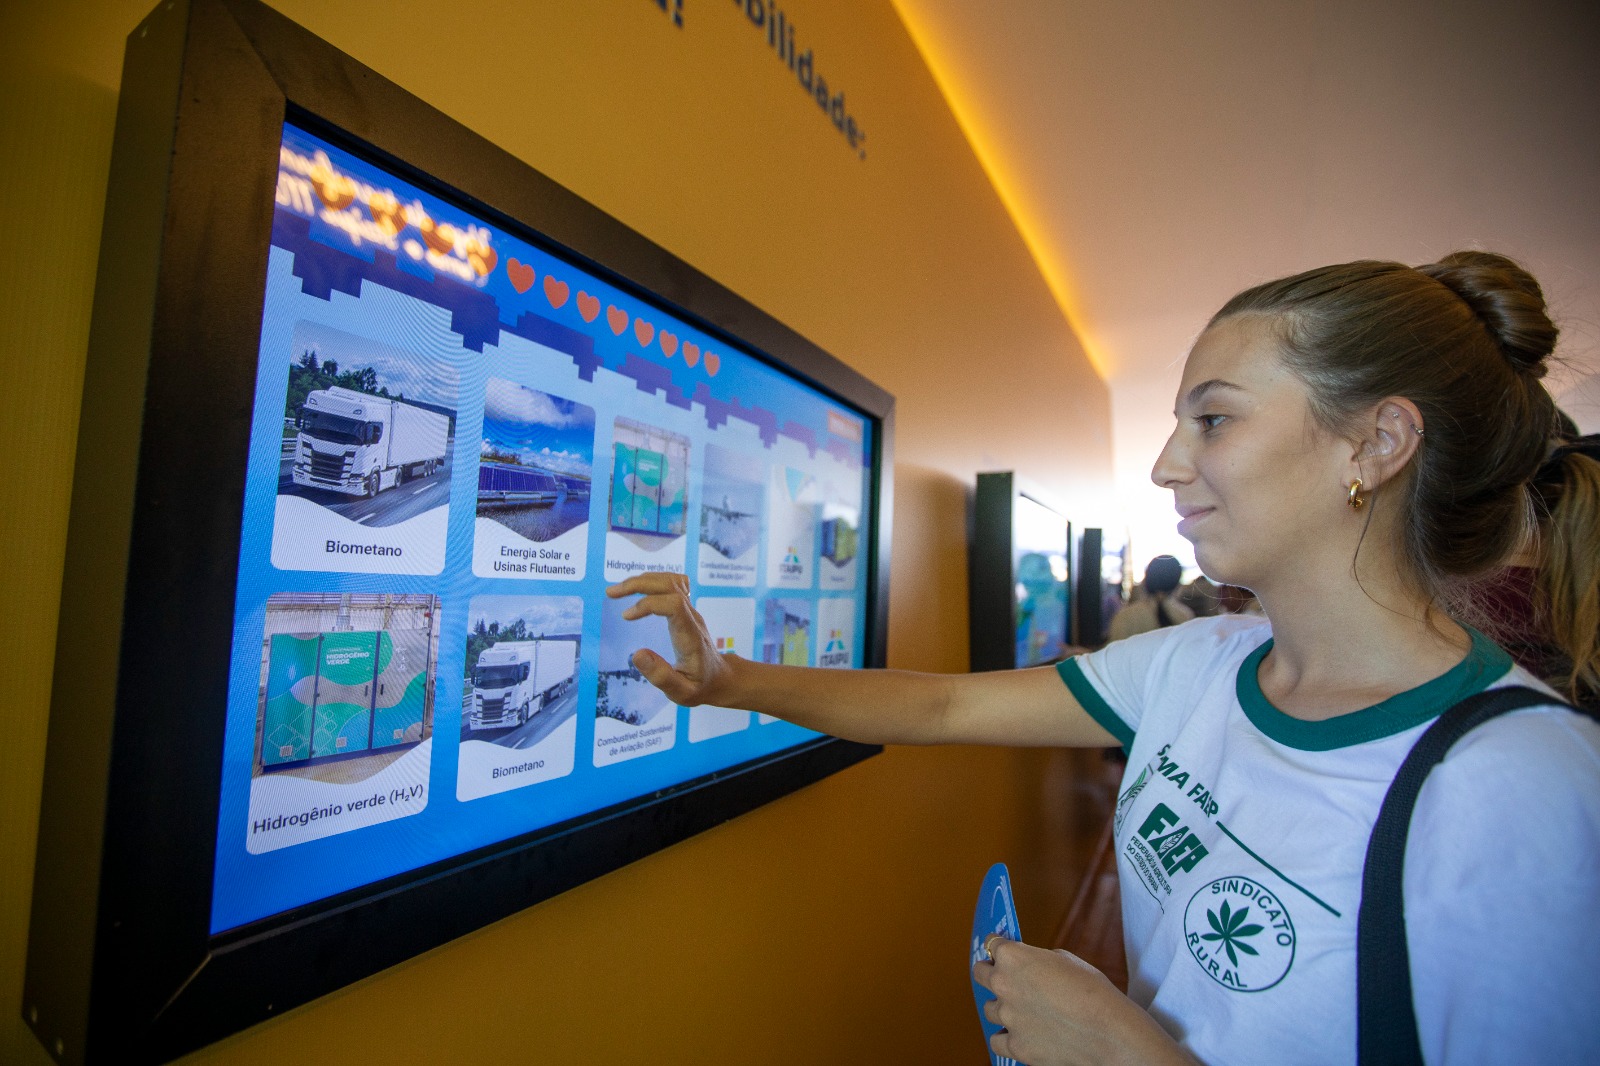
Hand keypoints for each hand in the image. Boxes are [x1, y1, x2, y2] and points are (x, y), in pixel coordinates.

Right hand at [606, 572, 731, 705]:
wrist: (719, 677)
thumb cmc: (700, 685)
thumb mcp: (682, 692)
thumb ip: (661, 676)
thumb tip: (636, 654)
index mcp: (690, 636)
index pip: (674, 605)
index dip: (648, 604)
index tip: (626, 616)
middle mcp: (692, 617)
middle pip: (670, 585)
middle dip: (639, 584)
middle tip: (612, 593)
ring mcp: (690, 611)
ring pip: (670, 581)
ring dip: (643, 580)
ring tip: (618, 590)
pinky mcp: (686, 609)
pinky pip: (671, 585)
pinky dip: (651, 582)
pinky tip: (637, 589)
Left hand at [973, 938, 1192, 1065]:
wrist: (1107, 1031)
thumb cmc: (1092, 991)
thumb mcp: (1064, 959)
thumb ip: (1038, 960)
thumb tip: (1031, 967)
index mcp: (1013, 957)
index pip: (992, 944)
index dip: (998, 947)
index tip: (1000, 951)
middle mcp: (1003, 984)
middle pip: (980, 974)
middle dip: (990, 973)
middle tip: (1001, 977)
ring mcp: (1007, 1017)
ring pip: (989, 1009)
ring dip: (1002, 1007)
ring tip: (1018, 1011)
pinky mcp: (1015, 1046)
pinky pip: (997, 1040)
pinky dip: (1006, 1038)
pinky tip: (1018, 1034)